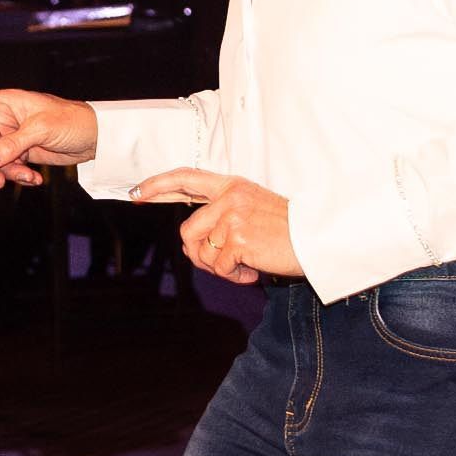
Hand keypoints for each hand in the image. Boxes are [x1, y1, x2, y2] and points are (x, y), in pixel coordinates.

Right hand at [0, 84, 97, 188]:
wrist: (96, 137)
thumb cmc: (72, 121)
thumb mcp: (41, 130)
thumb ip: (12, 145)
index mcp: (5, 102)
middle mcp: (5, 118)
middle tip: (0, 181)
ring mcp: (13, 137)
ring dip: (6, 173)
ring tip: (27, 179)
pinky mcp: (23, 153)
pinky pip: (9, 168)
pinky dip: (18, 176)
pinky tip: (35, 180)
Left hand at [129, 168, 301, 284]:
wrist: (317, 239)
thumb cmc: (289, 230)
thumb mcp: (254, 210)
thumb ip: (224, 215)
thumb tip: (193, 242)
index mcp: (232, 186)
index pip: (187, 178)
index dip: (159, 185)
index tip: (138, 192)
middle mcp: (230, 197)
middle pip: (188, 231)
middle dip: (200, 255)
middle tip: (224, 265)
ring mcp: (233, 216)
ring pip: (201, 252)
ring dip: (220, 268)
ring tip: (245, 264)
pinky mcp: (238, 238)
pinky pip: (219, 267)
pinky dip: (234, 276)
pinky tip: (254, 269)